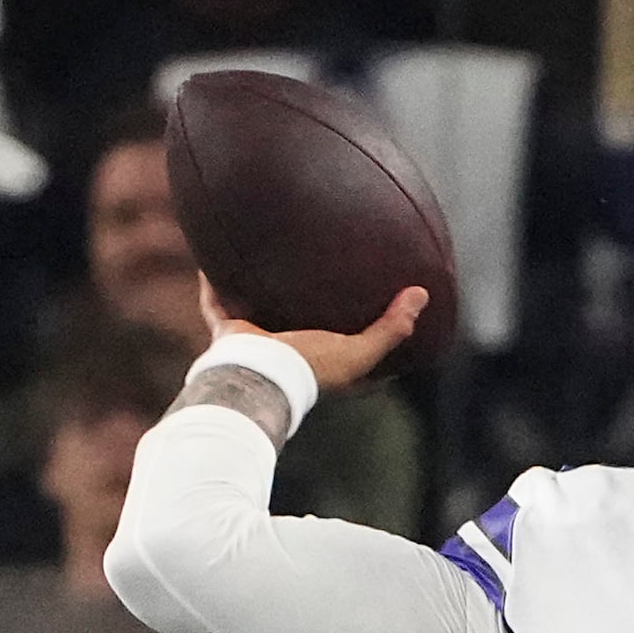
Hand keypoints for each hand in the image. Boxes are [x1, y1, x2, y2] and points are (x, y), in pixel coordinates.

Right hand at [200, 274, 421, 392]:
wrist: (262, 375)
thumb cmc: (311, 369)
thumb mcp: (360, 351)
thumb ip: (391, 328)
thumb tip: (421, 294)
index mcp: (317, 360)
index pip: (339, 342)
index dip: (352, 326)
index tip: (365, 296)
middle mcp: (286, 351)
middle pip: (293, 320)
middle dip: (298, 300)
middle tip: (309, 267)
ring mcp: (256, 342)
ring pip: (255, 309)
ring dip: (255, 289)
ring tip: (261, 257)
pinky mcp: (230, 331)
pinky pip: (217, 302)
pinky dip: (212, 283)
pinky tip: (212, 258)